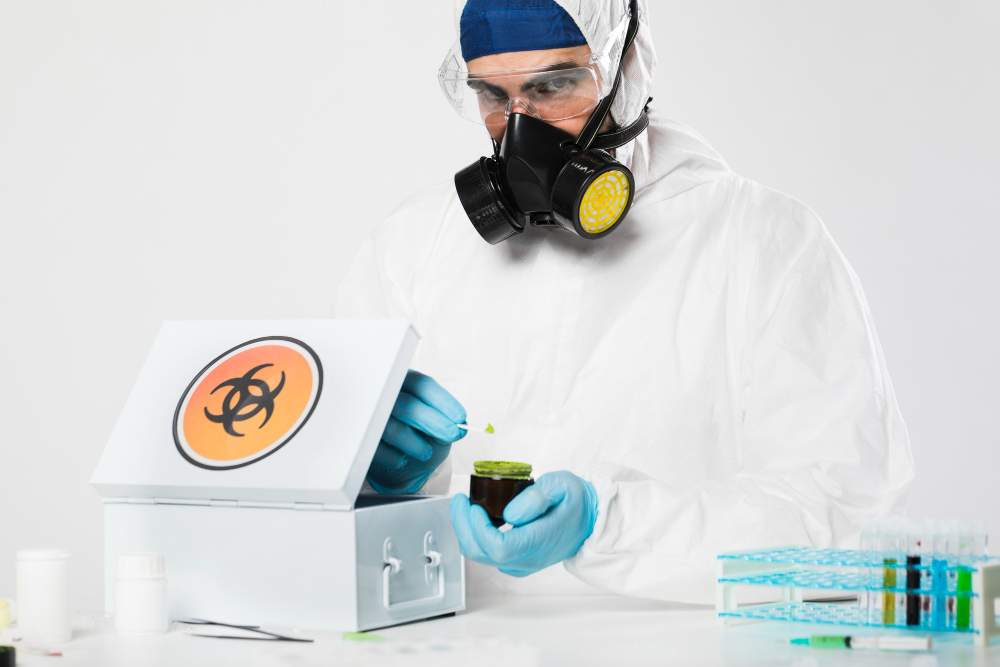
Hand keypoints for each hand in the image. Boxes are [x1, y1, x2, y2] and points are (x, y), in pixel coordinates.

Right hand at [367, 370, 465, 493]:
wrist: (398, 457)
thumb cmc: (419, 433)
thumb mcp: (438, 425)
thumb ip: (448, 421)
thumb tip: (459, 425)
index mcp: (405, 383)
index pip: (422, 385)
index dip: (443, 401)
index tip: (460, 416)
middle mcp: (385, 395)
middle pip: (408, 405)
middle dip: (434, 422)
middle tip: (452, 434)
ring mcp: (370, 416)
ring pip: (392, 428)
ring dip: (414, 443)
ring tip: (426, 452)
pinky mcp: (361, 438)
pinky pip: (376, 449)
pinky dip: (394, 457)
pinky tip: (403, 459)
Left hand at [450, 471, 597, 575]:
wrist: (589, 520)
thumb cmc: (575, 501)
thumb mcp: (561, 485)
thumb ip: (536, 497)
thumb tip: (510, 514)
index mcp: (539, 541)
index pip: (498, 547)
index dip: (479, 529)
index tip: (474, 507)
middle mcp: (527, 559)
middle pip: (482, 553)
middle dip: (464, 526)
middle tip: (460, 501)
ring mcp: (521, 564)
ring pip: (481, 556)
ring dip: (467, 531)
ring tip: (465, 507)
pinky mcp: (517, 562)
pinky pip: (487, 555)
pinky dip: (475, 537)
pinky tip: (476, 519)